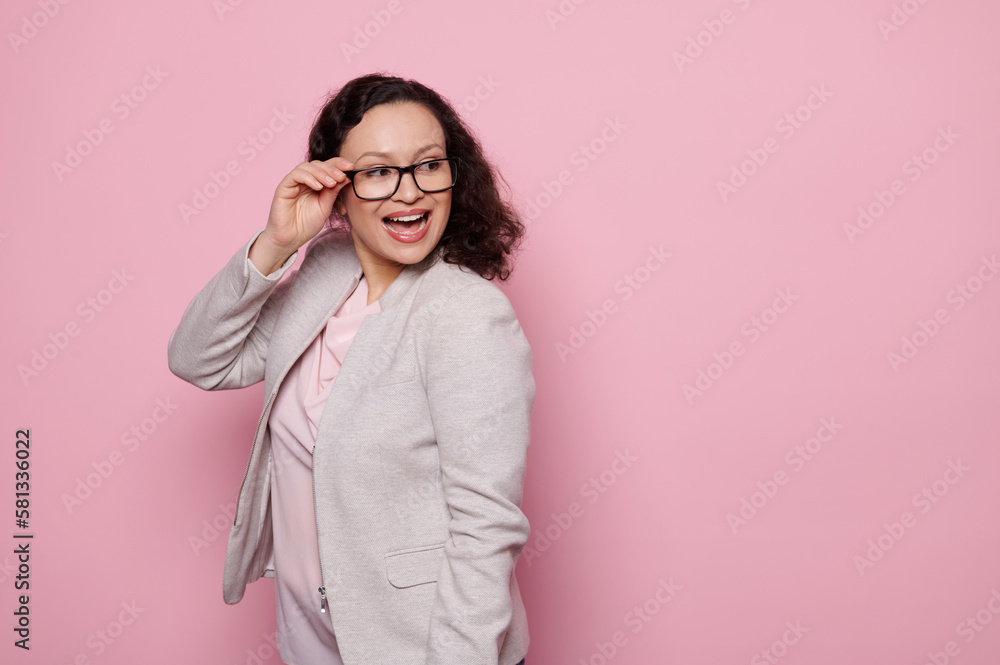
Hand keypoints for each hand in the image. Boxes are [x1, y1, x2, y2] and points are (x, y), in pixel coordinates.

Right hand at [249, 157, 353, 274]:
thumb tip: (346, 178)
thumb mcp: (325, 207)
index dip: (339, 164)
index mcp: (316, 183)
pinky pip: (295, 175)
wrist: (291, 238)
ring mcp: (294, 182)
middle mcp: (305, 180)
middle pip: (319, 164)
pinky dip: (308, 178)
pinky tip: (318, 187)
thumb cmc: (306, 224)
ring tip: (331, 183)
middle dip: (332, 168)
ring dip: (321, 172)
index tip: (351, 167)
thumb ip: (333, 192)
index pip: (328, 168)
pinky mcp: (284, 186)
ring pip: (307, 167)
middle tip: (342, 176)